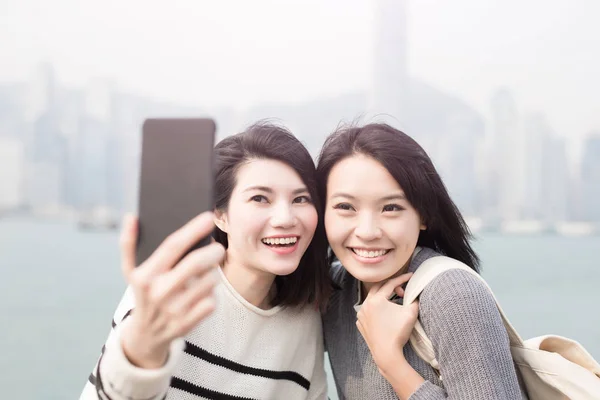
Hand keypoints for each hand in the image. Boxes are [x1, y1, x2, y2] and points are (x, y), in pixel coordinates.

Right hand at [119, 212, 224, 368]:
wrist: (145, 335)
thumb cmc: (143, 293)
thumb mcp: (130, 271)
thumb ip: (129, 244)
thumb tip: (131, 217)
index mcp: (145, 275)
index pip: (173, 246)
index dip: (193, 229)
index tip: (209, 217)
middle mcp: (158, 292)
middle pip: (195, 263)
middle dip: (212, 252)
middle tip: (218, 248)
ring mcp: (174, 310)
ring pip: (208, 282)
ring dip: (213, 274)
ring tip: (207, 273)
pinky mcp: (187, 324)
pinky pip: (211, 301)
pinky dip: (211, 295)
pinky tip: (204, 293)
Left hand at [356, 273, 417, 374]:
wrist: (387, 353)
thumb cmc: (398, 333)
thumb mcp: (411, 313)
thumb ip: (414, 299)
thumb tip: (416, 293)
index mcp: (376, 300)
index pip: (391, 284)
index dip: (402, 279)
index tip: (410, 276)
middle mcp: (366, 304)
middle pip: (379, 288)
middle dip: (391, 286)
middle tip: (402, 290)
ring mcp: (361, 314)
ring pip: (372, 299)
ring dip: (383, 297)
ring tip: (394, 302)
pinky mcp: (360, 323)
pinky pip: (368, 310)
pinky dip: (376, 308)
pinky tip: (384, 313)